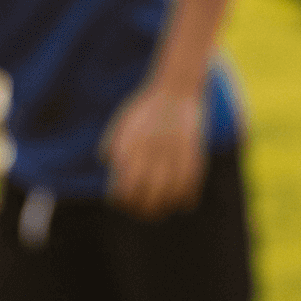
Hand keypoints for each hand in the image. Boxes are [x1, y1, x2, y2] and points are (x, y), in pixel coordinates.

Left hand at [103, 85, 205, 218]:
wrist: (176, 90)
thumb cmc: (146, 108)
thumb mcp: (123, 122)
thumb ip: (113, 142)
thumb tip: (106, 162)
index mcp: (133, 150)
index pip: (125, 189)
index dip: (122, 201)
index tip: (122, 200)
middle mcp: (153, 156)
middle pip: (147, 199)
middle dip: (141, 210)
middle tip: (141, 210)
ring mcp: (175, 158)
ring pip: (169, 199)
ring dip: (164, 208)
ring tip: (160, 209)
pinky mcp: (194, 158)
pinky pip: (190, 189)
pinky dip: (184, 201)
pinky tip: (179, 201)